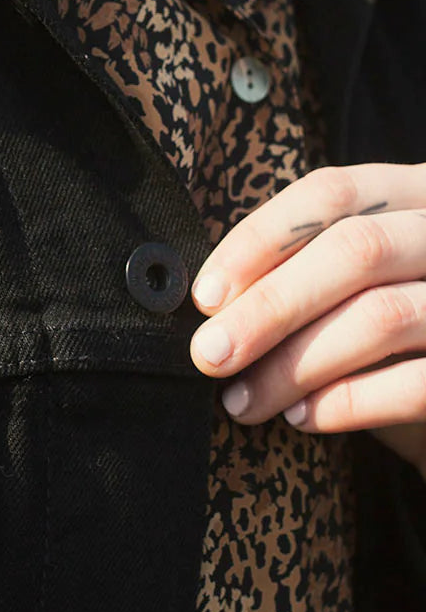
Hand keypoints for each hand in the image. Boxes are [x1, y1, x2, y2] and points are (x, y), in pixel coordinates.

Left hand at [187, 162, 425, 482]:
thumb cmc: (394, 338)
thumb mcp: (352, 286)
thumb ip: (302, 273)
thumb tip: (212, 305)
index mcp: (418, 194)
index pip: (333, 194)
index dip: (260, 241)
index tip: (206, 296)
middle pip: (355, 250)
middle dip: (269, 306)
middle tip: (209, 354)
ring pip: (382, 316)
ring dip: (295, 365)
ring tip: (242, 401)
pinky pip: (418, 383)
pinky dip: (348, 402)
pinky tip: (301, 417)